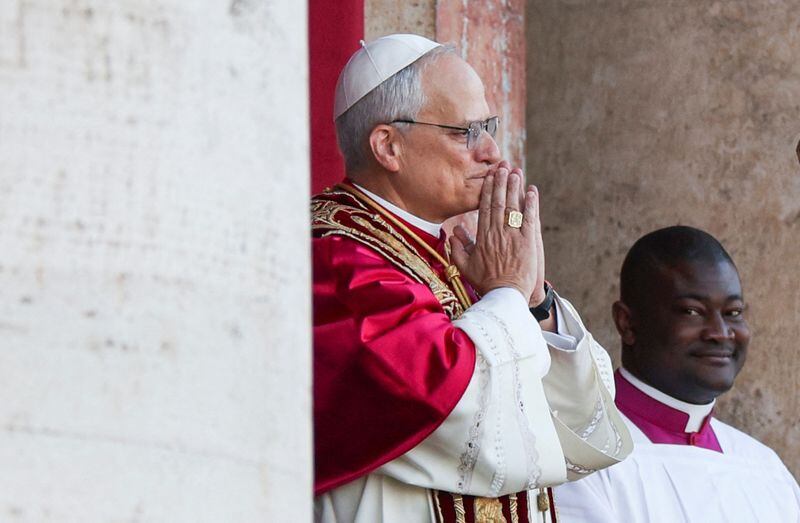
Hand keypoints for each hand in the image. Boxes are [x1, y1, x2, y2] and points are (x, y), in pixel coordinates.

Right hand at [450, 164, 543, 298]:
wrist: (505, 296)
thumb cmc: (486, 283)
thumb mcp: (466, 267)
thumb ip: (458, 249)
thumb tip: (452, 233)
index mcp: (483, 237)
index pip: (485, 207)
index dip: (488, 189)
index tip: (490, 176)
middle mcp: (497, 233)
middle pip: (499, 202)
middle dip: (501, 182)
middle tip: (503, 165)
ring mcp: (513, 236)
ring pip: (513, 206)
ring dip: (515, 187)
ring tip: (516, 172)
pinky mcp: (528, 242)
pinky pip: (529, 218)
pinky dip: (531, 204)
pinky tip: (532, 191)